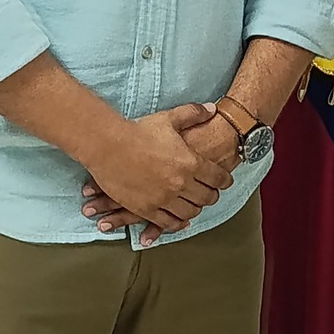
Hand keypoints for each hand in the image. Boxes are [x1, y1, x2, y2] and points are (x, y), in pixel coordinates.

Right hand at [81, 104, 234, 241]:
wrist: (108, 145)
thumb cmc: (138, 131)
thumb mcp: (169, 119)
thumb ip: (192, 114)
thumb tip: (211, 109)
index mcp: (190, 162)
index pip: (217, 178)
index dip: (225, 181)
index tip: (226, 182)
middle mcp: (181, 183)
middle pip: (206, 197)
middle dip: (212, 196)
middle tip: (212, 194)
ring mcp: (164, 198)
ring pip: (189, 212)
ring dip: (195, 210)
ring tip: (195, 206)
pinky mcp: (146, 208)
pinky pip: (168, 223)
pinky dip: (177, 224)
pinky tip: (180, 221)